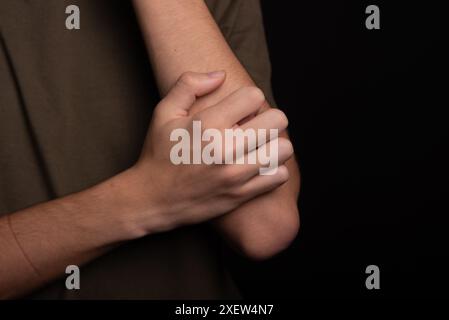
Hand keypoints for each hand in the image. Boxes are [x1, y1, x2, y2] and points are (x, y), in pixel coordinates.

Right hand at [126, 71, 292, 234]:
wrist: (151, 199)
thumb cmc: (158, 153)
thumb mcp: (163, 113)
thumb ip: (189, 84)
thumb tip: (221, 74)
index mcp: (207, 124)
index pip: (255, 96)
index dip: (250, 99)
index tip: (241, 109)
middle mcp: (224, 148)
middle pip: (277, 120)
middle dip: (269, 118)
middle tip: (255, 125)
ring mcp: (235, 174)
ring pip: (283, 148)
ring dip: (275, 144)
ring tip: (259, 146)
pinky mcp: (240, 195)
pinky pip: (278, 176)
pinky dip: (274, 169)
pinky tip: (258, 166)